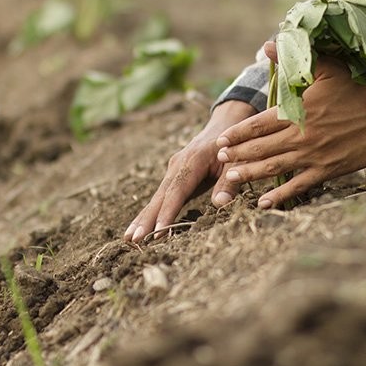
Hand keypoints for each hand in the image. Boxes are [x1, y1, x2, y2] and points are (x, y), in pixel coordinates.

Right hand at [124, 100, 256, 241]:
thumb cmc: (233, 146)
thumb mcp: (237, 162)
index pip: (177, 191)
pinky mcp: (174, 178)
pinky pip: (160, 198)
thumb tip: (220, 204)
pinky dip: (150, 213)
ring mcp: (173, 172)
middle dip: (146, 219)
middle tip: (133, 240)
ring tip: (128, 238)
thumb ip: (229, 183)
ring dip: (143, 219)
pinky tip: (140, 228)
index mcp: (192, 161)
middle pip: (160, 196)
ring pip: (156, 198)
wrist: (224, 126)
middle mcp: (177, 166)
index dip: (168, 212)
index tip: (159, 232)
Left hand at [215, 41, 365, 208]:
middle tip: (220, 160)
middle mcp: (301, 135)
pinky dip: (280, 195)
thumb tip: (268, 43)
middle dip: (238, 154)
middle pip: (261, 148)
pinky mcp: (327, 170)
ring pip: (273, 167)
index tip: (221, 140)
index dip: (238, 134)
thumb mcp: (328, 67)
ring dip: (250, 174)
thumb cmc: (359, 89)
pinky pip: (298, 186)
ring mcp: (313, 155)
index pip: (258, 124)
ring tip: (231, 180)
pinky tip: (263, 203)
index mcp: (298, 110)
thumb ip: (294, 60)